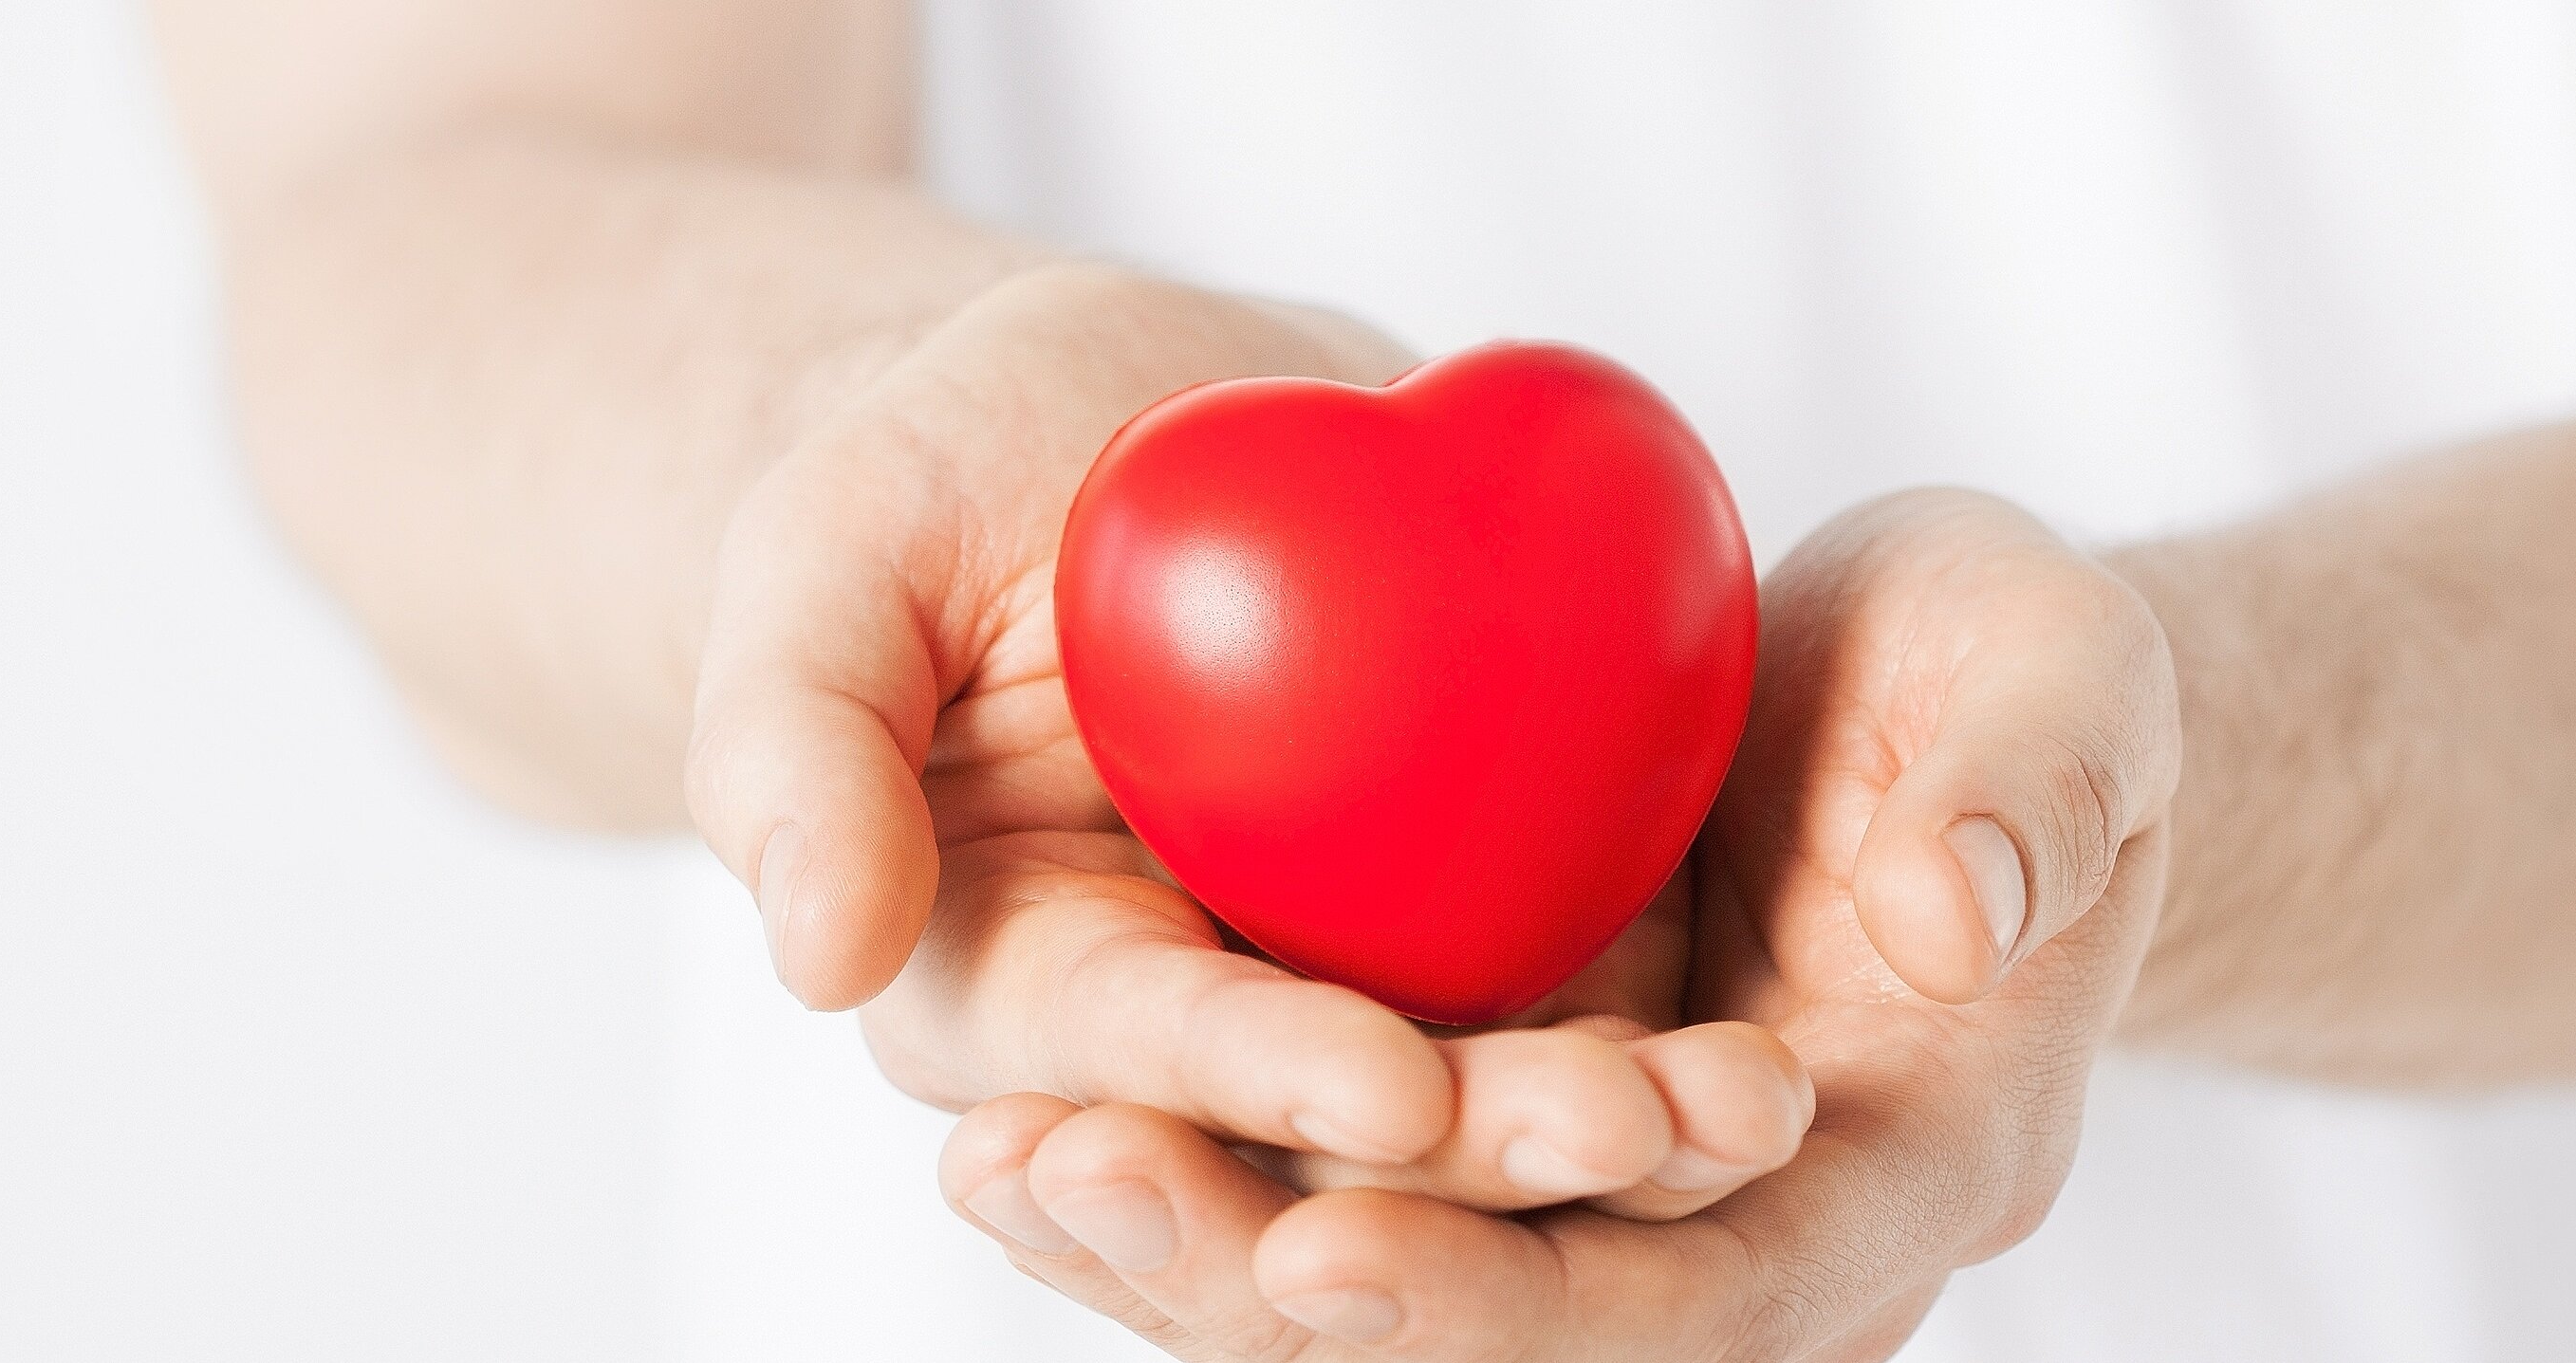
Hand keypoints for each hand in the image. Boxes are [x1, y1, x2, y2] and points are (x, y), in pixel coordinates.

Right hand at [686, 263, 1807, 1211]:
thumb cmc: (941, 476)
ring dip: (1614, 1138)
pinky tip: (1780, 1066)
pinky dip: (1673, 1050)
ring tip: (1748, 1117)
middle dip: (1479, 1152)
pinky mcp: (1479, 941)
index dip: (1258, 1073)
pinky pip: (1584, 1007)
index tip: (1384, 1090)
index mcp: (1017, 988)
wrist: (1132, 421)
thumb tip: (810, 951)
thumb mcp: (833, 551)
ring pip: (1485, 1106)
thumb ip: (795, 737)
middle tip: (1635, 1136)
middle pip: (1336, 1133)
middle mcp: (1192, 1040)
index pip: (1145, 1052)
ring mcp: (1350, 997)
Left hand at [939, 488, 2180, 1360]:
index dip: (1509, 1301)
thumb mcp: (2074, 670)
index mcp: (1909, 1166)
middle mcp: (1753, 1237)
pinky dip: (1193, 1177)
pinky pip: (1339, 1199)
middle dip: (1276, 1289)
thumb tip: (1949, 922)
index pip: (1705, 1303)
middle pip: (1507, 1344)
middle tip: (1076, 1177)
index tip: (1317, 1249)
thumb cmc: (2025, 673)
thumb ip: (2036, 784)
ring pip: (1390, 1297)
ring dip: (1192, 1254)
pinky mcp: (1512, 1138)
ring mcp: (1621, 1201)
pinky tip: (1025, 1132)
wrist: (1957, 705)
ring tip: (1008, 1165)